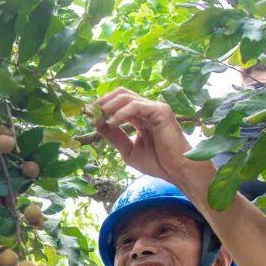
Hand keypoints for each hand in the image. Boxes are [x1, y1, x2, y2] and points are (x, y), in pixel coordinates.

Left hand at [92, 88, 212, 188]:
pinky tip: (112, 123)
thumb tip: (97, 125)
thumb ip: (115, 137)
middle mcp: (148, 109)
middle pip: (121, 94)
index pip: (119, 103)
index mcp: (141, 117)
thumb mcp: (129, 150)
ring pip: (126, 97)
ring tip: (98, 117)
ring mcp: (155, 108)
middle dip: (103, 101)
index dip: (102, 107)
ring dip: (108, 105)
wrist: (177, 171)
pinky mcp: (161, 111)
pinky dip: (121, 113)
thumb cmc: (158, 163)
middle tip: (89, 111)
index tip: (88, 115)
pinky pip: (136, 106)